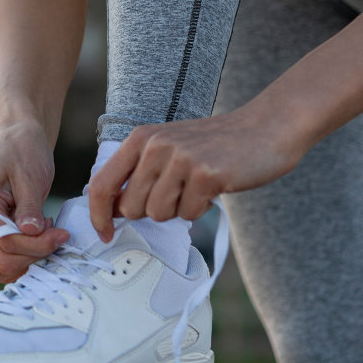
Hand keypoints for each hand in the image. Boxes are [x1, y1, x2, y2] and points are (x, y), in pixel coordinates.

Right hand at [0, 119, 68, 282]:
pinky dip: (24, 258)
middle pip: (2, 261)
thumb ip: (29, 206)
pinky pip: (4, 261)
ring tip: (46, 236)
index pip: (5, 241)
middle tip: (56, 235)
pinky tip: (40, 237)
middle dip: (34, 254)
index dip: (36, 244)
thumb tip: (30, 232)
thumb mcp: (31, 176)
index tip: (61, 234)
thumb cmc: (24, 151)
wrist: (20, 141)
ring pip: (0, 268)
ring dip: (28, 260)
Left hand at [86, 108, 303, 242]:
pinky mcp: (206, 174)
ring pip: (159, 214)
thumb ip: (139, 173)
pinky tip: (213, 187)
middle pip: (131, 208)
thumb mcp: (167, 147)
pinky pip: (189, 214)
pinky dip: (201, 209)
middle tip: (178, 192)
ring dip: (178, 209)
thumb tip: (113, 210)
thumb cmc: (214, 145)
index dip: (98, 215)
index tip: (105, 233)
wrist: (264, 129)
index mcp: (140, 138)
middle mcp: (155, 145)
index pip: (102, 183)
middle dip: (152, 211)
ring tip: (196, 186)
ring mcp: (180, 159)